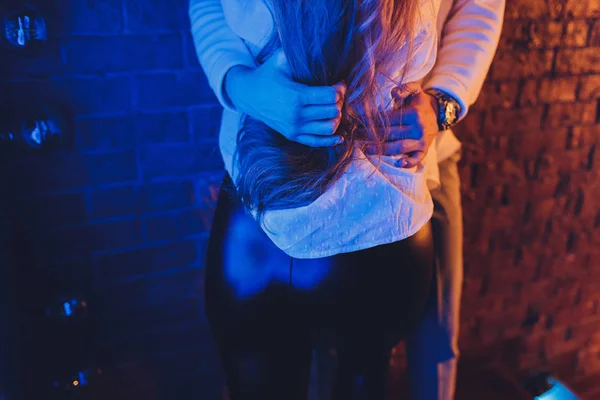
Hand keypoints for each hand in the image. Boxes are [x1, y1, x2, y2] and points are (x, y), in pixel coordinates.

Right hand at [225, 49, 346, 146]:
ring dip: (336, 117)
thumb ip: (296, 53)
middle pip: (333, 111)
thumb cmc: (267, 75)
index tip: (339, 83)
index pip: (331, 96)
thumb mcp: (280, 60)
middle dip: (339, 101)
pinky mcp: (292, 136)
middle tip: (335, 94)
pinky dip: (331, 140)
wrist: (248, 95)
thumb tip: (316, 43)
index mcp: (296, 96)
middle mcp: (297, 114)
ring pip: (329, 127)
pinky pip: (317, 142)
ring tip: (332, 108)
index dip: (340, 88)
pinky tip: (339, 135)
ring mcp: (295, 127)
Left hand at [364, 85, 438, 167]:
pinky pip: (416, 159)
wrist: (438, 113)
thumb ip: (405, 88)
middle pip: (391, 133)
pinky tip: (397, 164)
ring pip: (400, 146)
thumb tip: (393, 93)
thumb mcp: (415, 90)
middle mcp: (418, 128)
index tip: (358, 123)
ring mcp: (422, 140)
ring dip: (382, 150)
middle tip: (355, 137)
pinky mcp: (424, 150)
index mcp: (414, 113)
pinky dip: (408, 163)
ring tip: (366, 150)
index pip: (389, 119)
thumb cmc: (420, 102)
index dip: (372, 121)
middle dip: (371, 136)